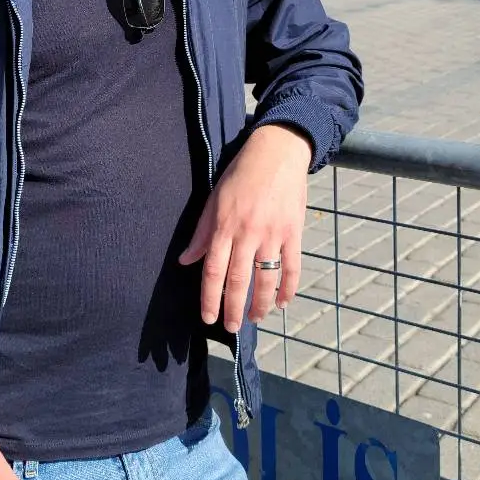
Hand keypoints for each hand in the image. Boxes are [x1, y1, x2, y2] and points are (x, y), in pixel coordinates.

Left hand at [179, 124, 310, 332]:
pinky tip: (282, 302)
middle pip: (238, 280)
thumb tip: (185, 261)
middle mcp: (248, 233)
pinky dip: (288, 288)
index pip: (213, 270)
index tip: (208, 318)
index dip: (209, 298)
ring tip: (255, 318)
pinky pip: (292, 267)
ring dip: (261, 304)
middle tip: (231, 327)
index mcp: (224, 226)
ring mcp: (273, 234)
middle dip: (233, 308)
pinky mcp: (294, 232)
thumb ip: (202, 233)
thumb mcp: (215, 199)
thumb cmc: (241, 174)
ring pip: (266, 279)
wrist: (278, 152)